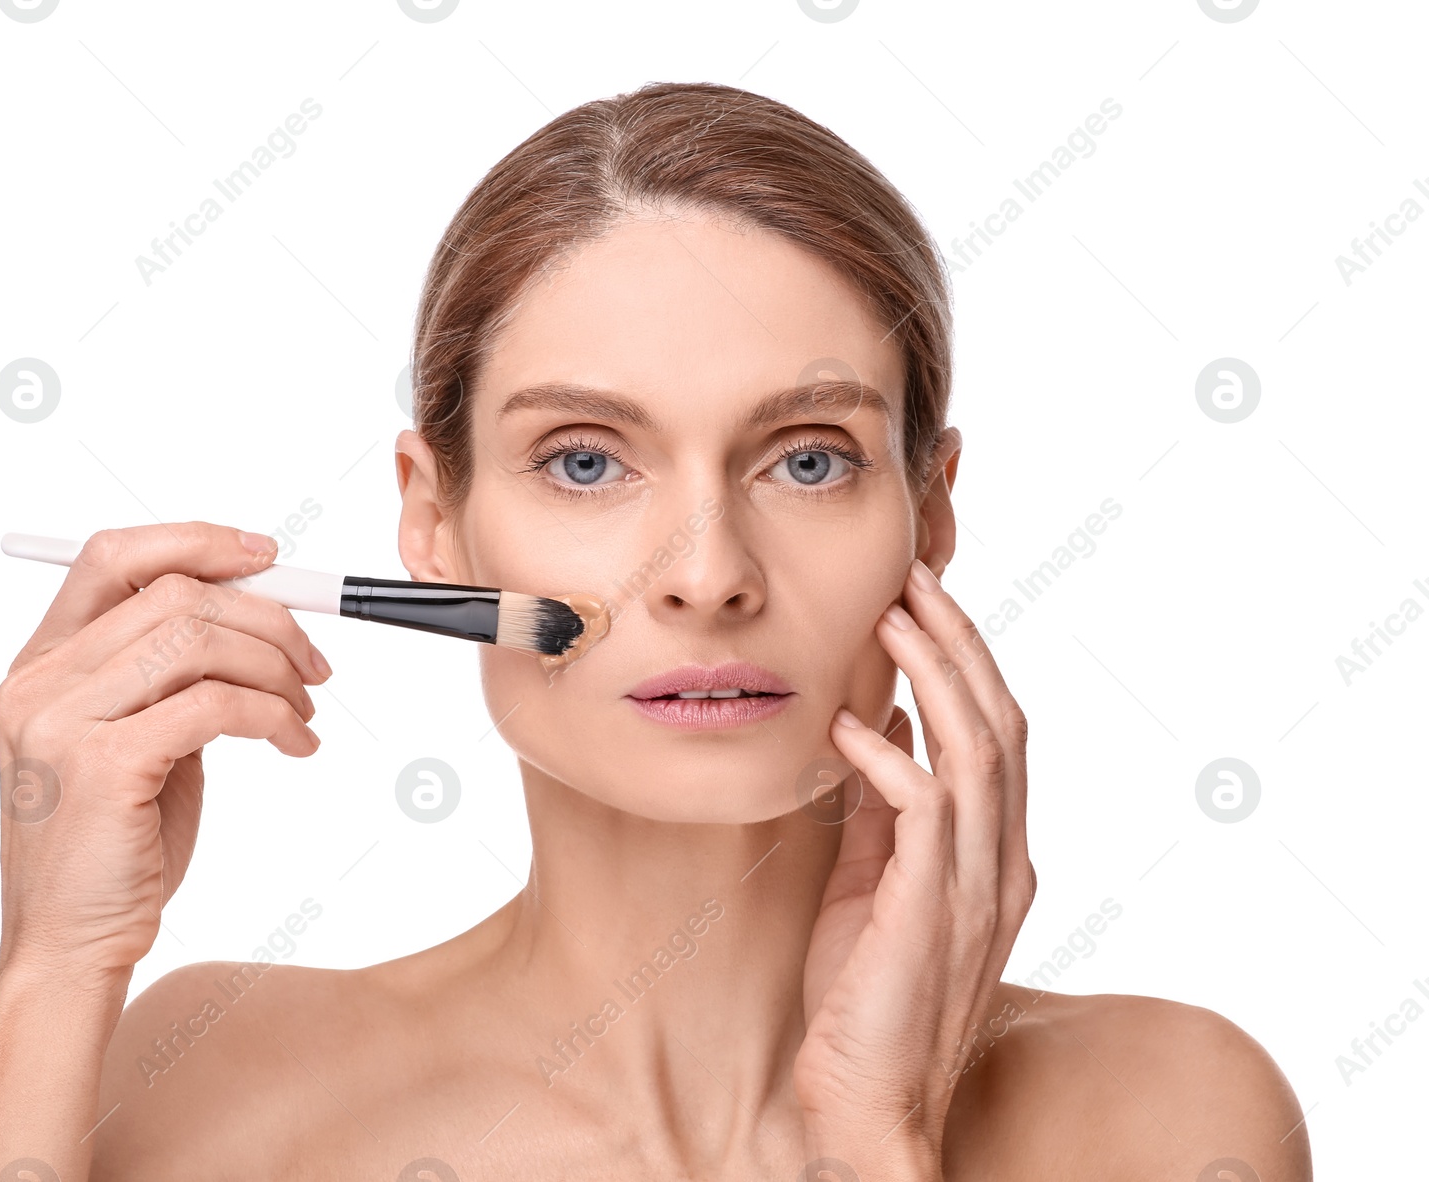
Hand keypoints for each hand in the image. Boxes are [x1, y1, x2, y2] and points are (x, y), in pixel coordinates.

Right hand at [0, 521, 329, 985]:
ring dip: (277, 668)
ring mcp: (62, 722)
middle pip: (174, 593)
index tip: (269, 557)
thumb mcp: (140, 740)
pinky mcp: (102, 765)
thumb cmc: (116, 847)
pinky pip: (215, 704)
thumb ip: (174, 675)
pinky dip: (275, 716)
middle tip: (315, 664)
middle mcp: (40, 682)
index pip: (113, 556)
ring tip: (306, 713)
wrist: (71, 948)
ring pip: (198, 640)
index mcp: (42, 663)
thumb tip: (261, 615)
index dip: (197, 541)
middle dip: (267, 618)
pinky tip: (296, 745)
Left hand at [793, 557, 1033, 1173]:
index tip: (923, 602)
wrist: (869, 1101)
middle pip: (999, 723)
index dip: (966, 661)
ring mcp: (978, 883)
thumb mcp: (875, 881)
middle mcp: (1003, 860)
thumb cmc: (865, 994)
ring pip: (978, 750)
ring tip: (893, 617)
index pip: (995, 733)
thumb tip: (877, 727)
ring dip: (936, 675)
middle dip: (959, 643)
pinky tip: (850, 725)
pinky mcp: (934, 906)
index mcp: (994, 852)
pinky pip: (925, 808)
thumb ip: (883, 810)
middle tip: (914, 579)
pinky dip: (890, 757)